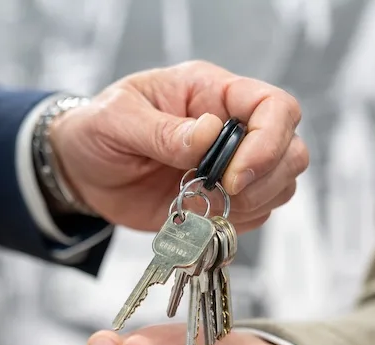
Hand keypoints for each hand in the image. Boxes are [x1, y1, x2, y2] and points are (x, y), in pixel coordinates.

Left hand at [51, 60, 307, 232]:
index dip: (269, 141)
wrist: (83, 171)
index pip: (274, 107)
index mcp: (211, 92)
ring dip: (255, 202)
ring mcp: (233, 166)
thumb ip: (162, 130)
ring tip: (209, 204)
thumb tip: (208, 133)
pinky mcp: (225, 200)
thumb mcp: (117, 119)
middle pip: (291, 149)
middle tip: (221, 193)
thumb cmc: (98, 131)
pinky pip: (258, 213)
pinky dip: (240, 221)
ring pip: (283, 184)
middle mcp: (232, 127)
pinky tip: (206, 215)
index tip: (234, 175)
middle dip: (265, 178)